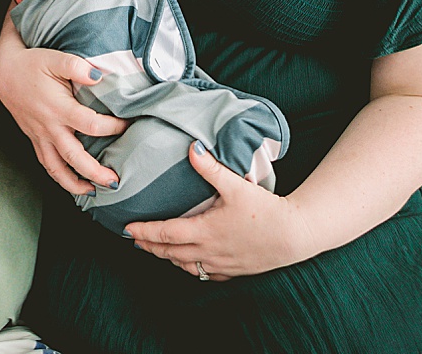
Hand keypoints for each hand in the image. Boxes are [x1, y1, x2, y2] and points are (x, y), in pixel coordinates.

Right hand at [0, 20, 126, 195]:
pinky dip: (59, 178)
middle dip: (96, 172)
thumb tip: (99, 76)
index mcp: (58, 108)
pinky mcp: (34, 140)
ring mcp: (40, 137)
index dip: (113, 127)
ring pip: (57, 169)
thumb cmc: (33, 64)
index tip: (127, 124)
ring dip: (75, 184)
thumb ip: (77, 66)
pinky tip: (72, 183)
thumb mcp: (56, 59)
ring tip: (94, 191)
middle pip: (75, 158)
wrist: (5, 73)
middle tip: (115, 181)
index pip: (91, 124)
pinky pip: (46, 165)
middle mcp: (49, 127)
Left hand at [125, 143, 317, 279]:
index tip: (127, 229)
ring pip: (185, 266)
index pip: (164, 234)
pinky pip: (204, 274)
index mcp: (204, 231)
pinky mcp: (233, 271)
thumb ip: (211, 168)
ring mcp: (221, 265)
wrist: (294, 235)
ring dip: (167, 258)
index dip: (143, 232)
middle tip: (134, 240)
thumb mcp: (236, 185)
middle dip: (149, 246)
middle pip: (169, 253)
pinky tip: (189, 262)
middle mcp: (208, 252)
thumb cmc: (266, 210)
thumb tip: (192, 148)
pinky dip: (190, 268)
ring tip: (156, 249)